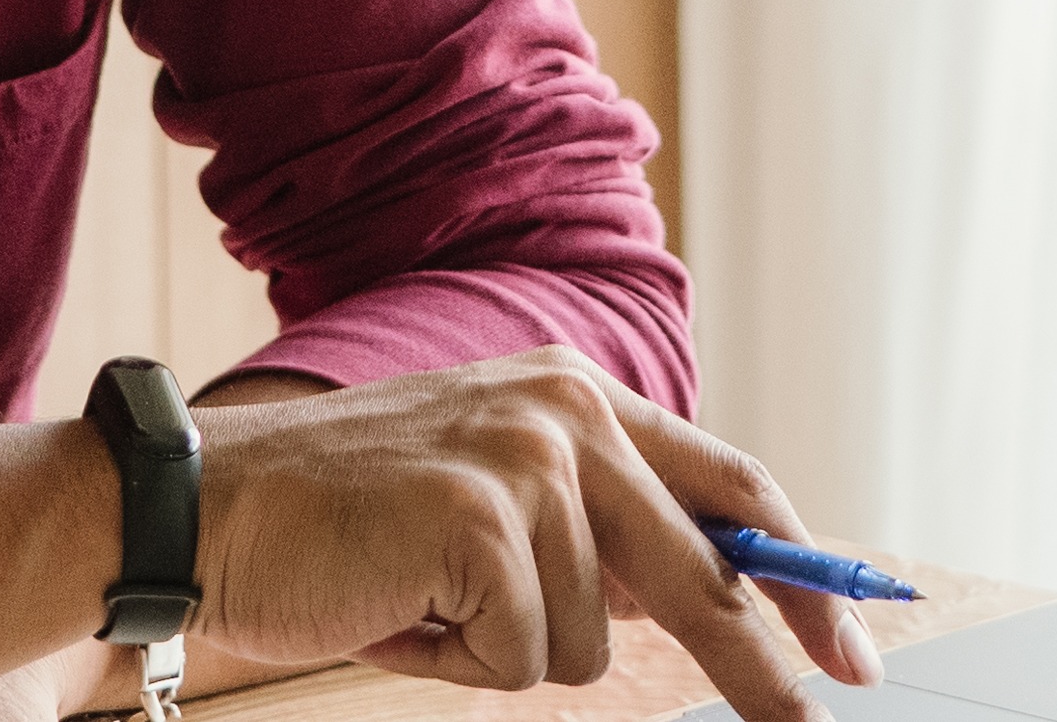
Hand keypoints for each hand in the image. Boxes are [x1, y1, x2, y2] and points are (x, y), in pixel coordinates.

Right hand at [180, 347, 886, 721]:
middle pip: (707, 568)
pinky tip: (397, 607)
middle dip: (764, 661)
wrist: (208, 505)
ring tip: (422, 602)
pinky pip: (522, 656)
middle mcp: (568, 411)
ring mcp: (529, 460)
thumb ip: (589, 531)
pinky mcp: (484, 518)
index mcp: (578, 396)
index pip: (730, 484)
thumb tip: (696, 600)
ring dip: (505, 651)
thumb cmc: (343, 522)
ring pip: (591, 639)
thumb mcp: (489, 496)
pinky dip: (456, 661)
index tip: (848, 639)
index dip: (799, 567)